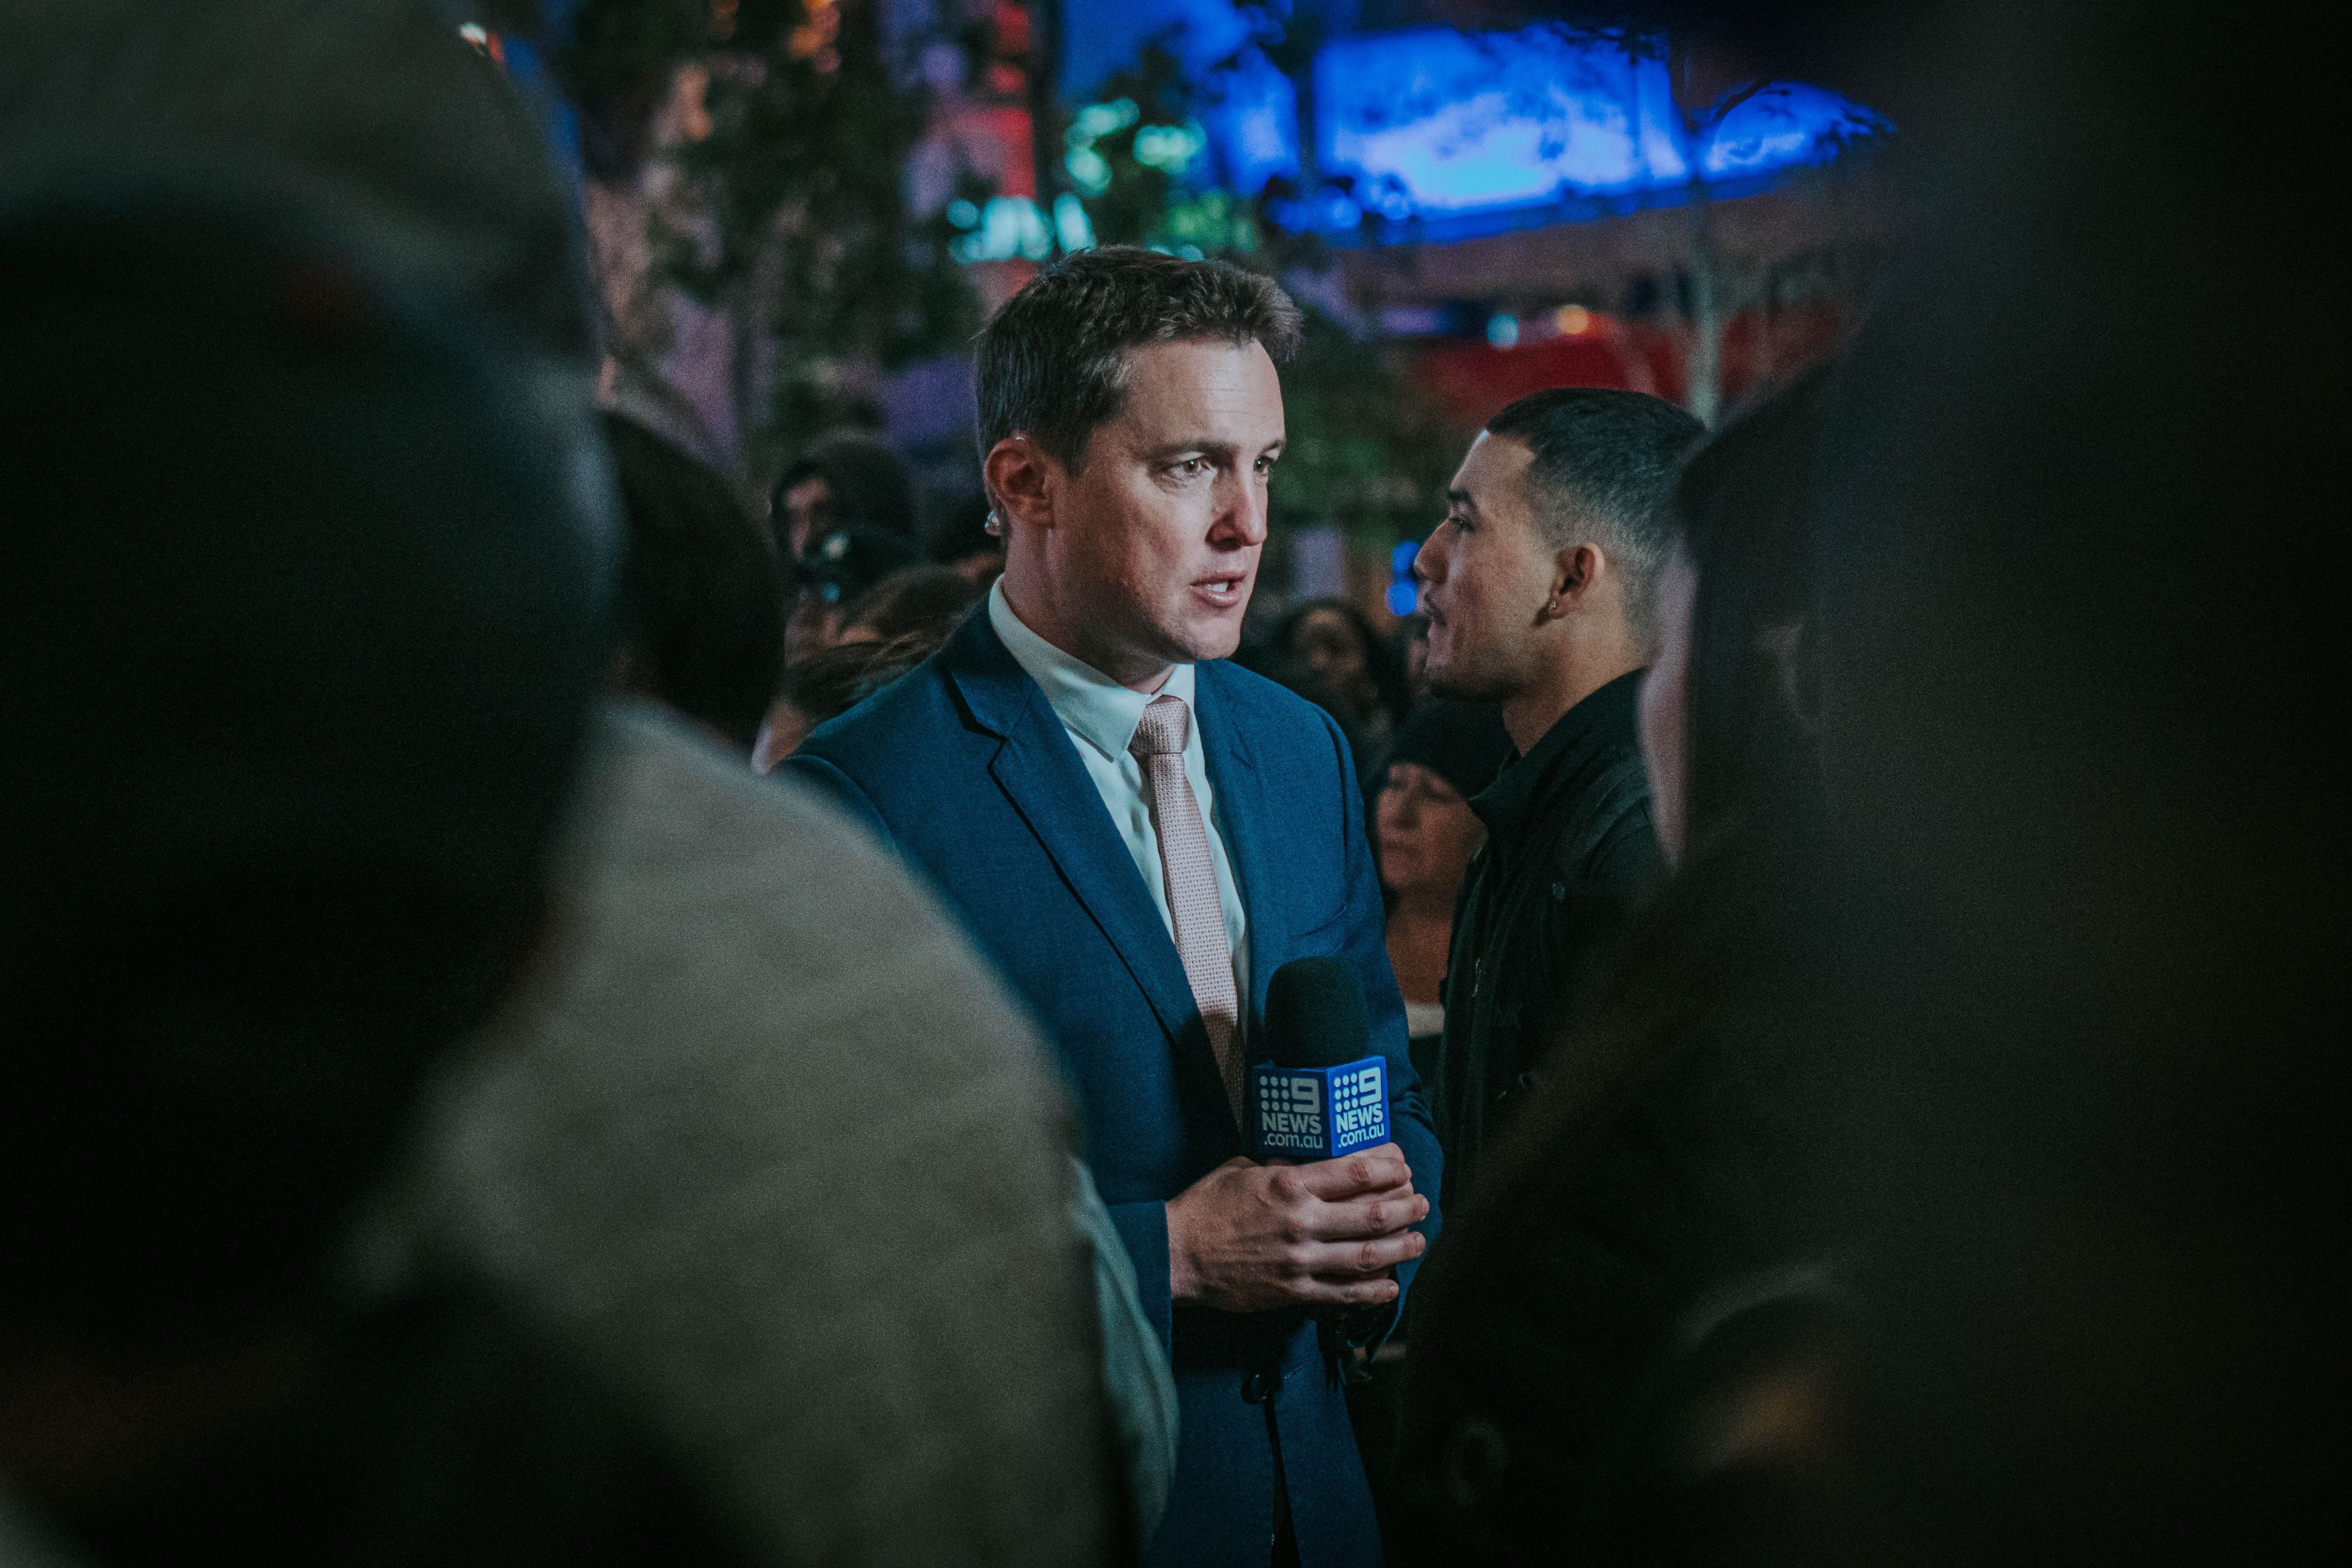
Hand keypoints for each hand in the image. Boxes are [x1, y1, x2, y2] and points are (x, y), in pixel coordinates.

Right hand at [1165, 1142, 1429, 1313]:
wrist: (1177, 1255)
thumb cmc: (1206, 1207)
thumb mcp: (1243, 1169)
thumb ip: (1281, 1168)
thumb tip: (1310, 1164)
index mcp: (1289, 1185)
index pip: (1354, 1171)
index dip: (1388, 1166)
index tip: (1402, 1164)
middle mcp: (1301, 1222)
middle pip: (1372, 1214)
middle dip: (1406, 1207)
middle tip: (1421, 1202)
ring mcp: (1300, 1261)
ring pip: (1366, 1255)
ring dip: (1400, 1248)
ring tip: (1418, 1241)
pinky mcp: (1293, 1292)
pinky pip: (1343, 1294)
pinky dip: (1372, 1291)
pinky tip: (1390, 1286)